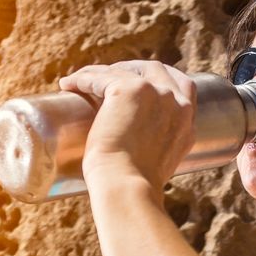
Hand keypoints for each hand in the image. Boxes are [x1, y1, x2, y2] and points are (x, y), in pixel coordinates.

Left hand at [58, 61, 196, 195]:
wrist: (127, 186)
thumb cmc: (135, 185)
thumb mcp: (160, 162)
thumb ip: (158, 145)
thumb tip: (136, 142)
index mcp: (187, 122)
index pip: (182, 87)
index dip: (159, 81)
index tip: (140, 84)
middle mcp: (177, 103)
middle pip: (156, 69)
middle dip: (132, 69)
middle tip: (108, 77)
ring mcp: (155, 93)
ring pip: (124, 71)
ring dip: (101, 72)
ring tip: (81, 81)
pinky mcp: (129, 89)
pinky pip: (100, 77)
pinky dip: (82, 79)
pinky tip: (68, 85)